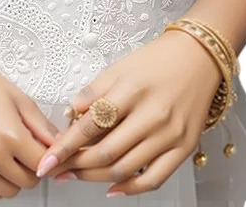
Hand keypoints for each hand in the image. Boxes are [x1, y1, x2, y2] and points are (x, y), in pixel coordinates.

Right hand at [0, 53, 60, 200]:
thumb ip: (39, 124)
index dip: (46, 158)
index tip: (42, 151)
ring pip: (5, 192)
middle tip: (23, 150)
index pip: (42, 165)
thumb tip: (57, 143)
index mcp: (10, 136)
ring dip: (11, 178)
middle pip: (26, 182)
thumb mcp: (14, 95)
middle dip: (30, 168)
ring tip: (4, 154)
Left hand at [34, 30, 223, 195]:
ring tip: (76, 175)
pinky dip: (130, 189)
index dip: (65, 146)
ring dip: (95, 177)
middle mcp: (152, 115)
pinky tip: (112, 188)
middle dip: (76, 165)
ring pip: (125, 169)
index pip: (91, 126)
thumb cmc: (157, 60)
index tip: (47, 160)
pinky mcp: (185, 147)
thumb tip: (70, 115)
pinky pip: (154, 179)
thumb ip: (93, 92)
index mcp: (131, 91)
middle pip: (105, 153)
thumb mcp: (119, 67)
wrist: (198, 57)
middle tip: (57, 169)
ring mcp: (170, 135)